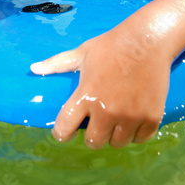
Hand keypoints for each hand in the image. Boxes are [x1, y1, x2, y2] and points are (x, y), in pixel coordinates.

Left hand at [31, 27, 170, 148]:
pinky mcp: (151, 117)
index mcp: (86, 95)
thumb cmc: (111, 46)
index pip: (64, 129)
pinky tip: (134, 119)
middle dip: (92, 134)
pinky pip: (140, 139)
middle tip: (97, 121)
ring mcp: (130, 116)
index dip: (62, 132)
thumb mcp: (82, 53)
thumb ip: (57, 64)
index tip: (66, 130)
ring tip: (116, 119)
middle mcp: (107, 110)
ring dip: (115, 134)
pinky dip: (136, 132)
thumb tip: (33, 68)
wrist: (147, 41)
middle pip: (93, 142)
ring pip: (117, 143)